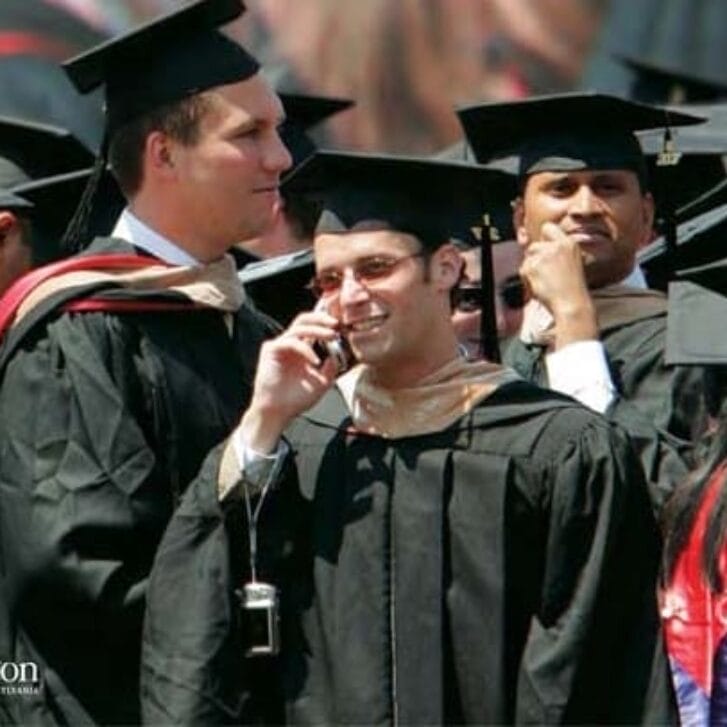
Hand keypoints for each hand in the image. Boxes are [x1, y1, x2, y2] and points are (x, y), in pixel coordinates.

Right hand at [240, 309, 341, 451]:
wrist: (278, 412)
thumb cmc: (296, 400)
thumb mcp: (322, 382)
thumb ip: (331, 367)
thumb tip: (337, 354)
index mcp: (302, 350)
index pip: (312, 327)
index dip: (325, 320)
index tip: (341, 323)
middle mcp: (290, 344)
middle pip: (304, 319)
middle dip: (322, 317)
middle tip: (337, 323)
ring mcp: (280, 346)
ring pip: (299, 327)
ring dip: (318, 330)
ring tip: (332, 335)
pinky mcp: (271, 350)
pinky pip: (291, 342)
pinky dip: (306, 350)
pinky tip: (315, 361)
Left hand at [520, 222, 598, 347]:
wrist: (571, 303)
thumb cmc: (572, 289)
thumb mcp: (572, 263)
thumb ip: (557, 253)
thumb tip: (538, 250)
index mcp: (569, 244)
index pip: (548, 228)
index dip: (542, 239)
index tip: (543, 251)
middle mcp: (556, 246)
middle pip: (533, 246)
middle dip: (534, 258)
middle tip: (545, 273)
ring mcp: (544, 255)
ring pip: (527, 258)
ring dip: (531, 269)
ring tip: (545, 281)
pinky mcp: (533, 266)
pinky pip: (522, 270)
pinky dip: (527, 279)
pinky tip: (540, 285)